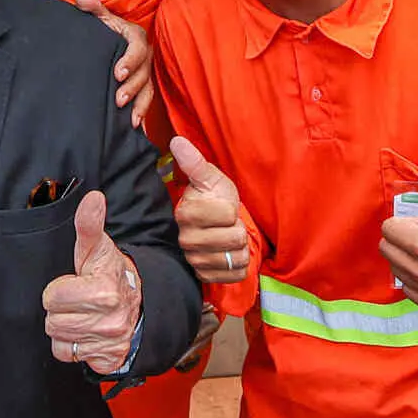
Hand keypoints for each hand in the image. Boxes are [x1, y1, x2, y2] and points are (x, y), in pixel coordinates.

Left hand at [42, 191, 141, 368]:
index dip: (58, 289)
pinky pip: (68, 355)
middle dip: (61, 310)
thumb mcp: (97, 249)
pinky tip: (84, 333)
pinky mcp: (106, 360)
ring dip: (66, 328)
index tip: (75, 283)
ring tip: (82, 315)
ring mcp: (109, 343)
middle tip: (78, 300)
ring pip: (59, 340)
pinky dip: (72, 347)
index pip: (52, 298)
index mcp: (105, 291)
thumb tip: (92, 198)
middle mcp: (110, 321)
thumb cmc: (111, 274)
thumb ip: (89, 225)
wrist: (140, 305)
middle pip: (53, 321)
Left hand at [72, 0, 154, 132]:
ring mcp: (145, 72)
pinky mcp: (142, 86)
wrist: (106, 41)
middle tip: (118, 100)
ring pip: (147, 90)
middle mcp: (145, 55)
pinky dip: (141, 114)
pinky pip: (145, 101)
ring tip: (129, 119)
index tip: (117, 73)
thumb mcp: (99, 17)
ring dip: (139, 105)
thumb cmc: (103, 29)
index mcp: (135, 37)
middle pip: (144, 73)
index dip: (130, 61)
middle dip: (132, 87)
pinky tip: (135, 130)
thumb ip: (93, 8)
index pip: (137, 48)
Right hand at [169, 136, 250, 284]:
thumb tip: (177, 141)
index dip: (232, 210)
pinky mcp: (205, 276)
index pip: (227, 215)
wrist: (215, 225)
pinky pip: (234, 275)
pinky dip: (240, 265)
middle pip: (233, 238)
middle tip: (228, 225)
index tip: (224, 208)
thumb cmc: (214, 198)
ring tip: (230, 239)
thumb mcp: (210, 178)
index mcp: (186, 214)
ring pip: (235, 258)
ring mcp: (195, 260)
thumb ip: (194, 162)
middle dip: (237, 230)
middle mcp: (186, 240)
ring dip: (240, 248)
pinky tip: (231, 255)